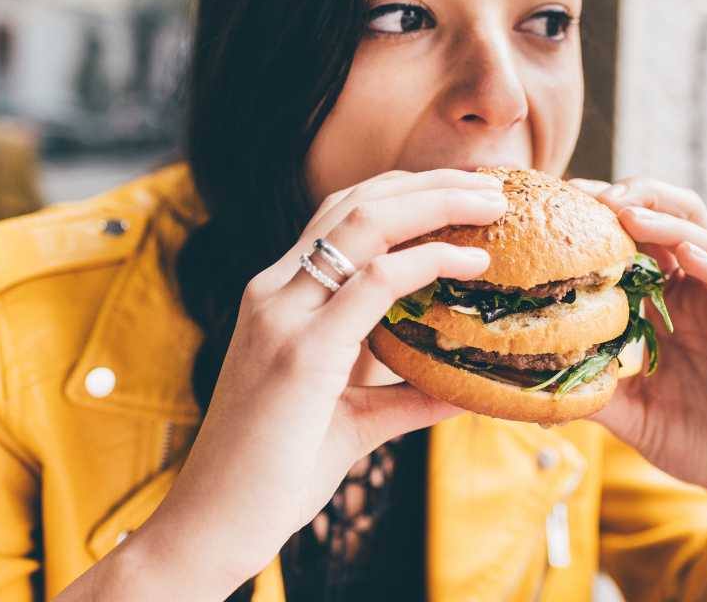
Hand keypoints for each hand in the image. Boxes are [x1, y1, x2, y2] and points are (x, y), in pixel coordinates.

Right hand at [126, 169, 505, 598]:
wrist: (214, 523)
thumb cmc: (275, 471)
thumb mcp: (352, 419)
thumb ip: (405, 396)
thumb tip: (466, 389)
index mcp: (279, 298)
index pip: (342, 216)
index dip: (405, 192)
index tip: (463, 193)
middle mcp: (275, 292)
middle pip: (357, 202)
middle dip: (430, 183)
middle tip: (493, 184)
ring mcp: (283, 316)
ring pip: (365, 223)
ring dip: (436, 203)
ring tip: (492, 204)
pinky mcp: (301, 352)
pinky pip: (373, 283)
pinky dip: (428, 262)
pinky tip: (471, 264)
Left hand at [571, 176, 706, 599]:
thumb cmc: (700, 443)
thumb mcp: (631, 413)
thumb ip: (591, 389)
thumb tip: (527, 380)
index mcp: (672, 302)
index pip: (641, 240)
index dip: (606, 216)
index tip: (564, 201)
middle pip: (679, 219)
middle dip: (639, 197)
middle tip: (594, 195)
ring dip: (669, 224)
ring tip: (630, 212)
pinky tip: (689, 256)